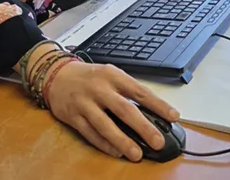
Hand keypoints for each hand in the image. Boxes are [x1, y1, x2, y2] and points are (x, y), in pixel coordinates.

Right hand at [46, 61, 179, 160]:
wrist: (56, 75)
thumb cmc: (89, 77)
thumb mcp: (110, 75)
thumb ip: (127, 91)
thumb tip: (151, 113)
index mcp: (113, 75)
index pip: (140, 91)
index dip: (158, 105)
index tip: (173, 116)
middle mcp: (99, 88)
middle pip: (125, 109)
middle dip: (144, 127)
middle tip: (158, 141)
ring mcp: (85, 103)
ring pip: (106, 125)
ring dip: (123, 141)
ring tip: (137, 154)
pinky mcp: (73, 116)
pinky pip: (91, 133)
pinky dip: (104, 144)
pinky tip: (116, 152)